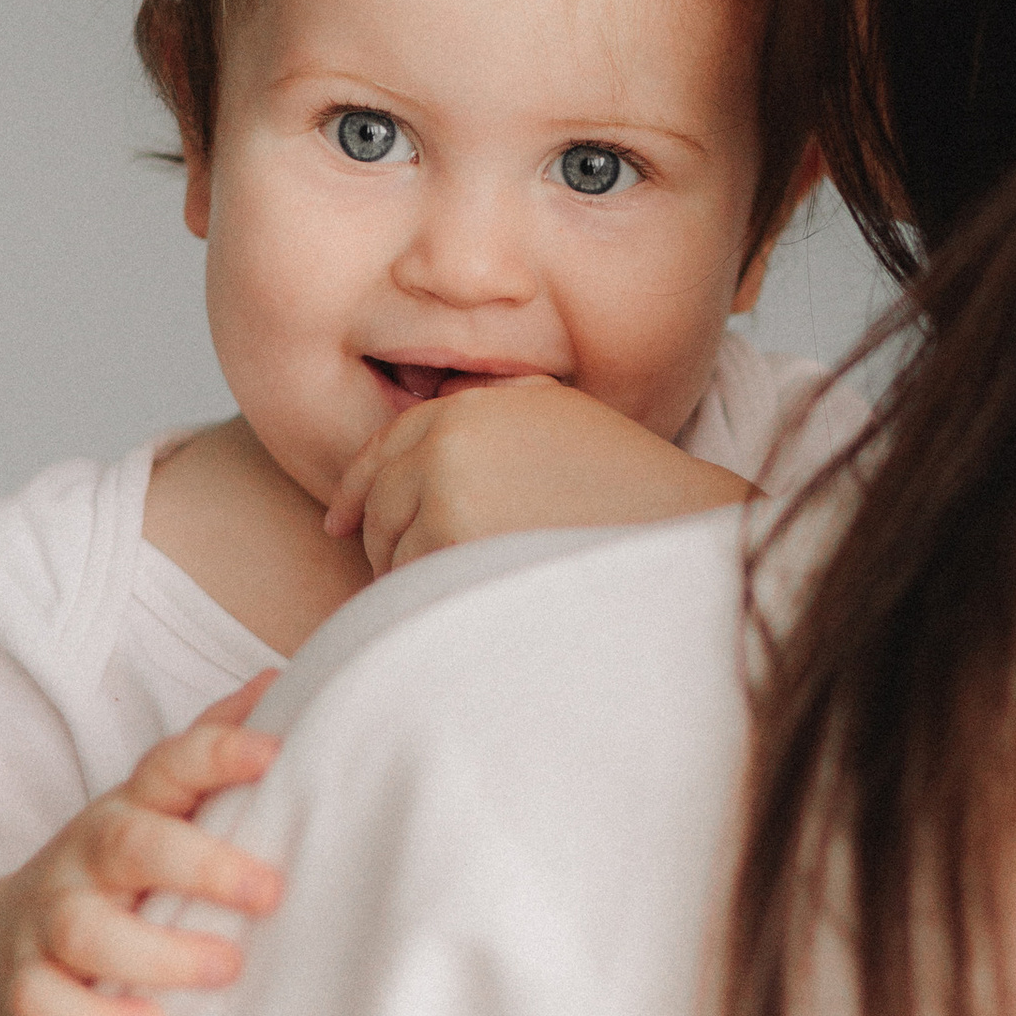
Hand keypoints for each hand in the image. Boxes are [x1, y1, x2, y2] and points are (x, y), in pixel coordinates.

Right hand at [0, 678, 284, 1015]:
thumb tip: (278, 680)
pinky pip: (44, 1004)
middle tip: (271, 892)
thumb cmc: (115, 873)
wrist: (5, 947)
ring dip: (158, 951)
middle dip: (202, 865)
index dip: (217, 754)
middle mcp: (85, 858)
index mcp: (129, 809)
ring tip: (226, 967)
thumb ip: (209, 751)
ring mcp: (48, 921)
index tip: (272, 754)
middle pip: (130, 843)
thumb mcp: (156, 809)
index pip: (168, 765)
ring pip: (87, 929)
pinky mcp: (24, 986)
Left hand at [324, 377, 754, 575]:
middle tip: (414, 580)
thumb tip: (431, 436)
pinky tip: (470, 610)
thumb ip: (494, 418)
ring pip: (388, 549)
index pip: (385, 446)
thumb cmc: (629, 491)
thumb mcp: (560, 421)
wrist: (674, 530)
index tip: (340, 523)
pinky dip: (425, 605)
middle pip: (378, 503)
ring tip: (465, 597)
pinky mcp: (450, 537)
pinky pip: (407, 584)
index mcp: (473, 404)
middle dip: (385, 544)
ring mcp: (446, 484)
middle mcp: (450, 433)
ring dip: (410, 580)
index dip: (356, 489)